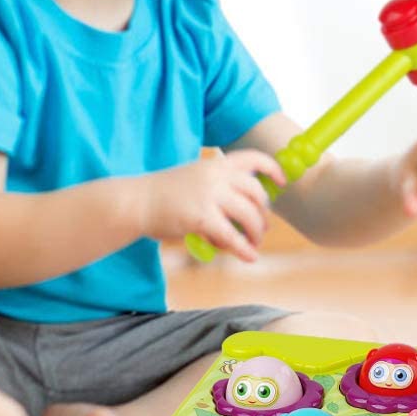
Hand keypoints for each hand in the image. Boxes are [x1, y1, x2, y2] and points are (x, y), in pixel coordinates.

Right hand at [143, 150, 285, 261]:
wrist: (134, 202)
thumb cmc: (164, 194)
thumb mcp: (195, 177)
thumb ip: (221, 187)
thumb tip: (247, 213)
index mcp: (216, 163)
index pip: (253, 158)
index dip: (273, 169)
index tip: (283, 182)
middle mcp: (216, 175)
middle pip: (257, 194)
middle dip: (264, 214)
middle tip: (262, 228)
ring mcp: (209, 195)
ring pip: (249, 216)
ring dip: (256, 233)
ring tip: (254, 244)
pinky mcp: (201, 217)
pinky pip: (232, 237)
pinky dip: (244, 249)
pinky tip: (249, 257)